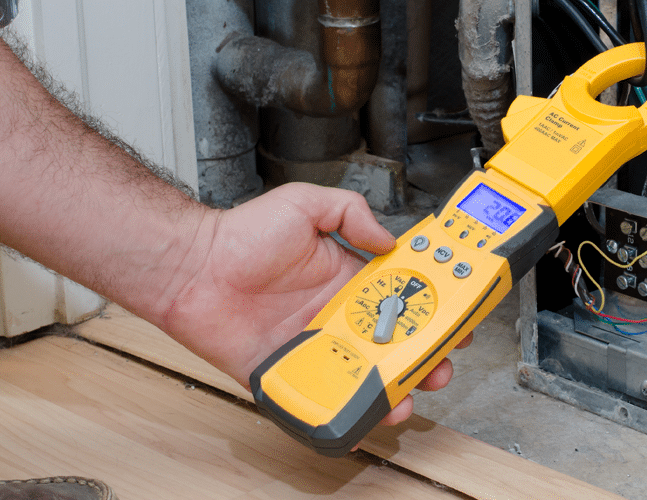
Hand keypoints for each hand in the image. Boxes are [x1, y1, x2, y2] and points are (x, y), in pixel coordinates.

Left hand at [160, 182, 469, 425]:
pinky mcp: (288, 372)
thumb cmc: (239, 234)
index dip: (430, 307)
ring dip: (392, 389)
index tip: (454, 314)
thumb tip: (388, 238)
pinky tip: (364, 415)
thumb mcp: (305, 203)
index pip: (400, 297)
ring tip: (408, 394)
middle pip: (391, 343)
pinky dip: (344, 411)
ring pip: (364, 375)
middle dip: (422, 357)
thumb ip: (351, 212)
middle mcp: (335, 314)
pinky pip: (321, 396)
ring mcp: (314, 345)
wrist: (192, 268)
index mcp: (346, 278)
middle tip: (438, 363)